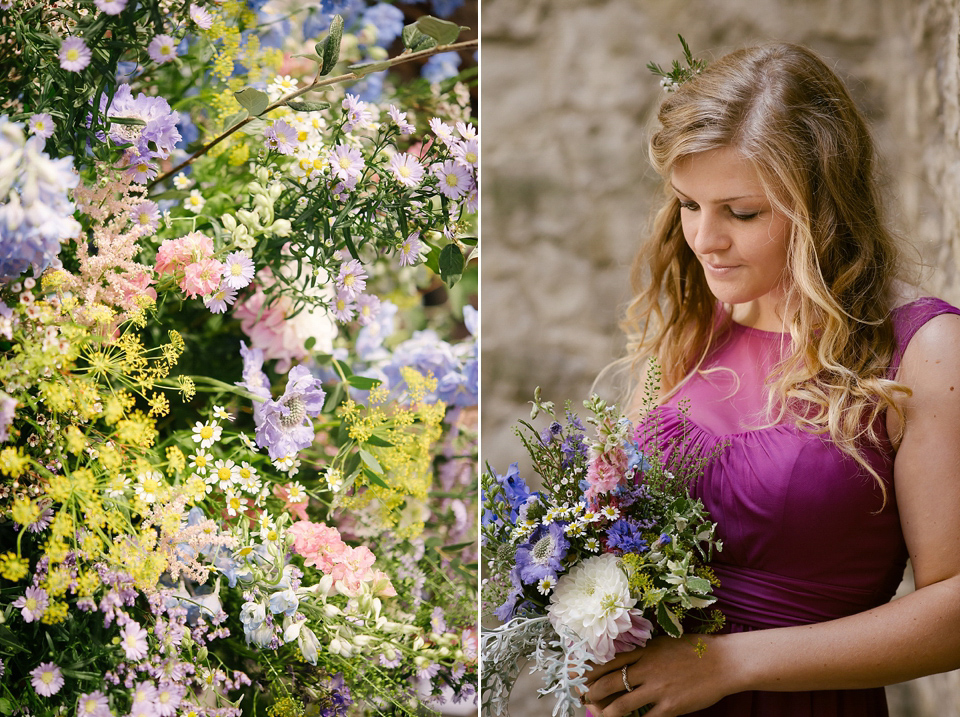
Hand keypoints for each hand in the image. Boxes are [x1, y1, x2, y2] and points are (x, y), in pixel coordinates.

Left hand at [582, 635, 733, 716]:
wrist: (724, 662)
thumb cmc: (697, 649)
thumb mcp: (666, 642)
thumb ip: (646, 651)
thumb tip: (629, 659)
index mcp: (645, 651)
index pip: (610, 662)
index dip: (593, 671)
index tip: (583, 678)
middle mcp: (647, 669)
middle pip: (609, 683)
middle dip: (593, 693)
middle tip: (586, 698)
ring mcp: (658, 689)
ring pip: (621, 705)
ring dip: (607, 712)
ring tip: (600, 714)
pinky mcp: (670, 707)